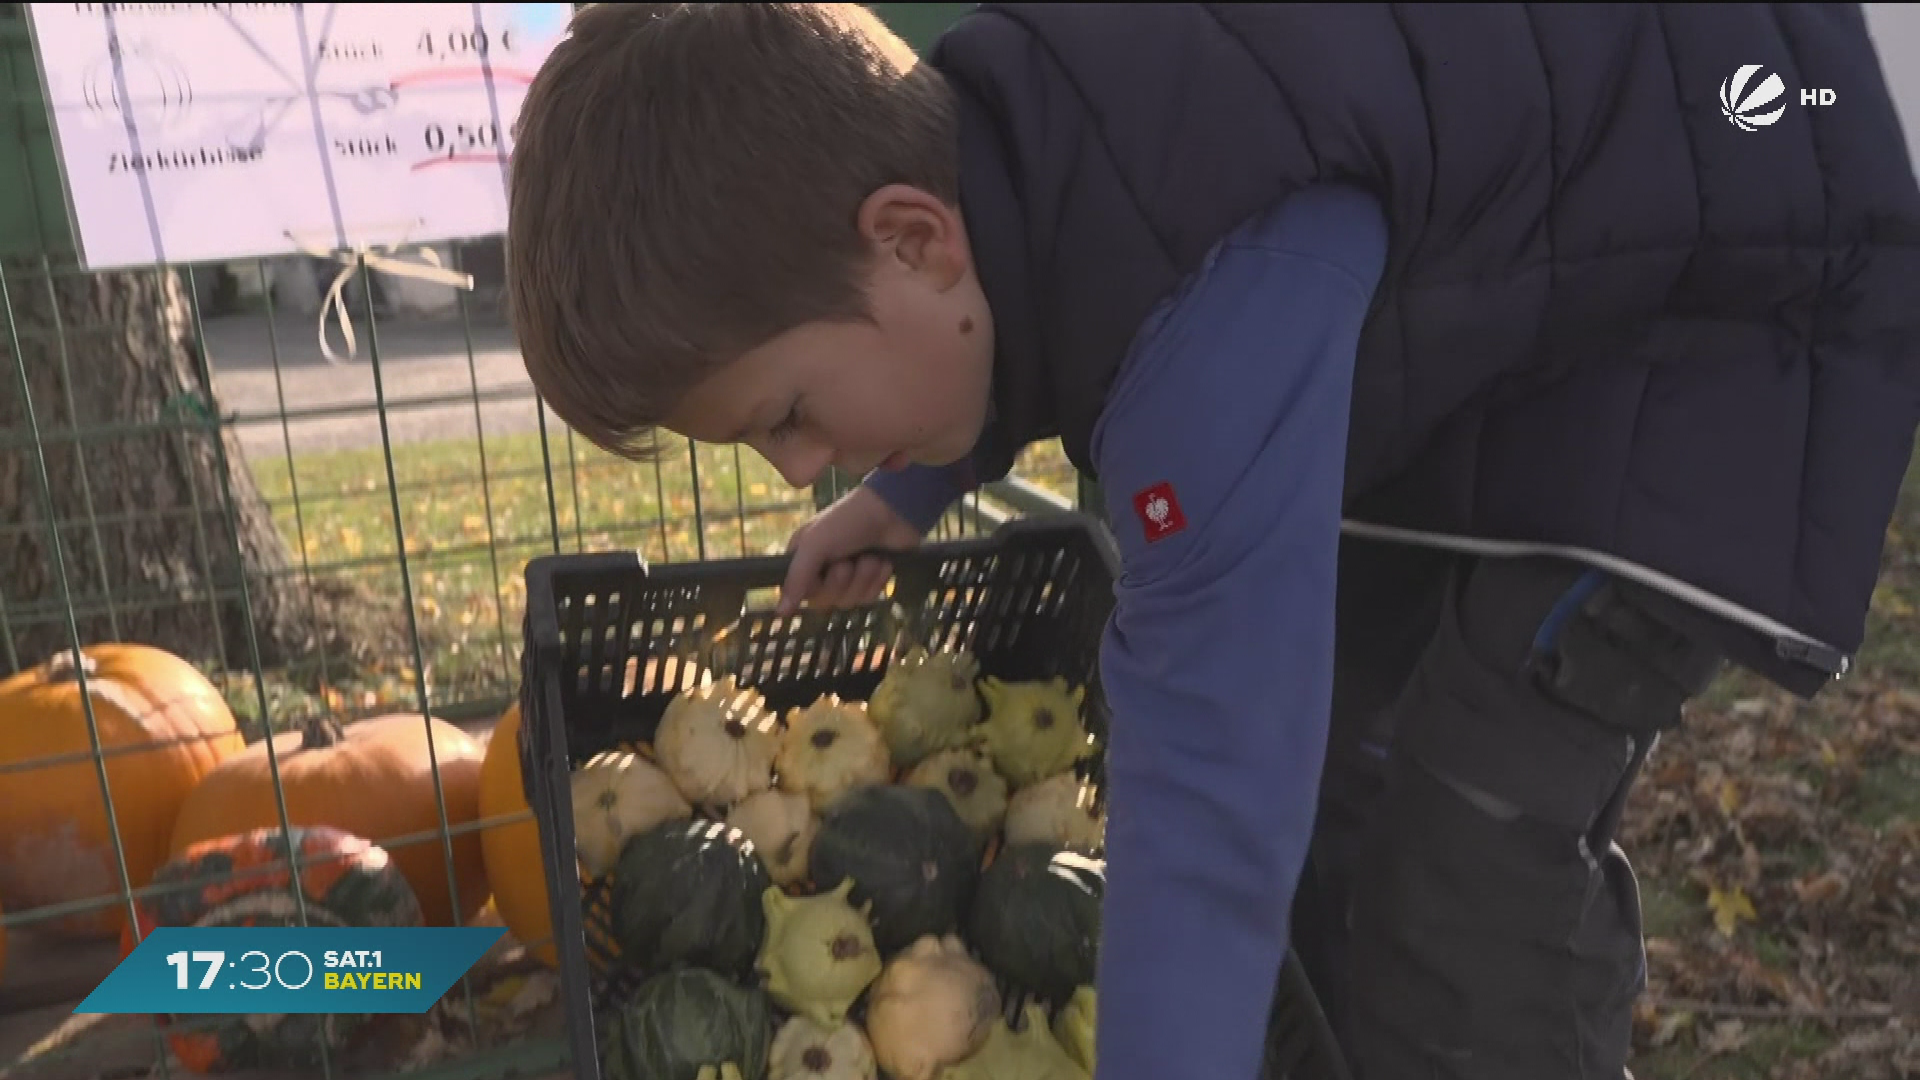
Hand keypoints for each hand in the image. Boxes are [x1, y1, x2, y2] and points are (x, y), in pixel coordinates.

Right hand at [777, 486, 925, 616]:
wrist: (893, 511)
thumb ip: (796, 578)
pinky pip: (868, 598)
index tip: (825, 571)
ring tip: (870, 558)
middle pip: (826, 601)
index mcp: (803, 557)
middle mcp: (822, 569)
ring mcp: (848, 576)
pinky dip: (877, 581)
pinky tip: (882, 563)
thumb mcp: (815, 544)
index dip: (816, 587)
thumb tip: (780, 612)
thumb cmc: (848, 521)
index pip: (800, 592)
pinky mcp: (871, 580)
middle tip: (849, 562)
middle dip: (842, 582)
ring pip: (849, 601)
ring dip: (862, 579)